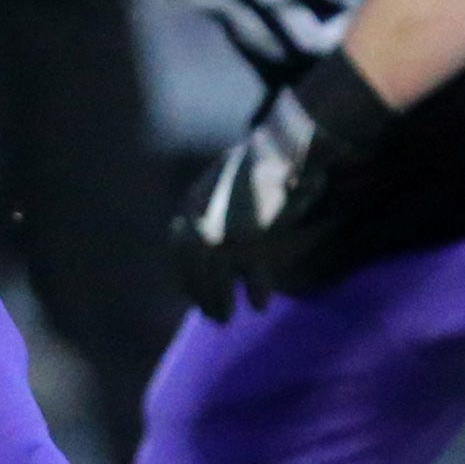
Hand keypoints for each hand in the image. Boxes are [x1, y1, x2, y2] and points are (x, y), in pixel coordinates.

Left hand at [174, 51, 391, 319]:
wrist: (285, 144)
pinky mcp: (249, 235)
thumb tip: (212, 234)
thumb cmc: (262, 159)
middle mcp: (202, 217)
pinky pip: (250, 271)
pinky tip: (260, 305)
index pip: (179, 245)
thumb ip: (216, 205)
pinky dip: (256, 288)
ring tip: (225, 319)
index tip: (193, 292)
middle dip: (200, 293)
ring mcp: (224, 228)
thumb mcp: (227, 179)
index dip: (185, 272)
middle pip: (194, 267)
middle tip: (213, 316)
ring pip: (216, 275)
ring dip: (219, 300)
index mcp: (194, 200)